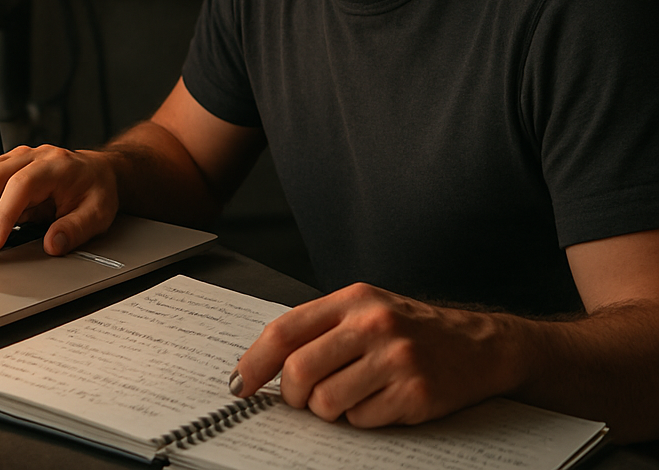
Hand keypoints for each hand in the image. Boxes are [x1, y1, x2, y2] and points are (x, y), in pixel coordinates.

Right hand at [0, 145, 118, 259]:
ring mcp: (14, 158)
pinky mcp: (2, 167)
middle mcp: (31, 156)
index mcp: (55, 165)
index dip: (2, 215)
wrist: (96, 171)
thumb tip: (53, 245)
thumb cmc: (96, 190)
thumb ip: (77, 229)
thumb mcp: (98, 213)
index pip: (20, 186)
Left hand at [232, 282, 514, 426]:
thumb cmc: (412, 328)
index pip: (285, 330)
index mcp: (351, 300)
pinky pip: (362, 421)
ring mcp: (394, 359)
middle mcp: (371, 324)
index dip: (255, 361)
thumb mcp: (365, 308)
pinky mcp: (415, 394)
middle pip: (300, 371)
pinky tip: (381, 401)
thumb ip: (321, 329)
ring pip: (327, 403)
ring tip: (351, 396)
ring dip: (330, 410)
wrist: (480, 345)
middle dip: (293, 396)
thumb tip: (268, 364)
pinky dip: (362, 419)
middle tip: (304, 400)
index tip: (239, 384)